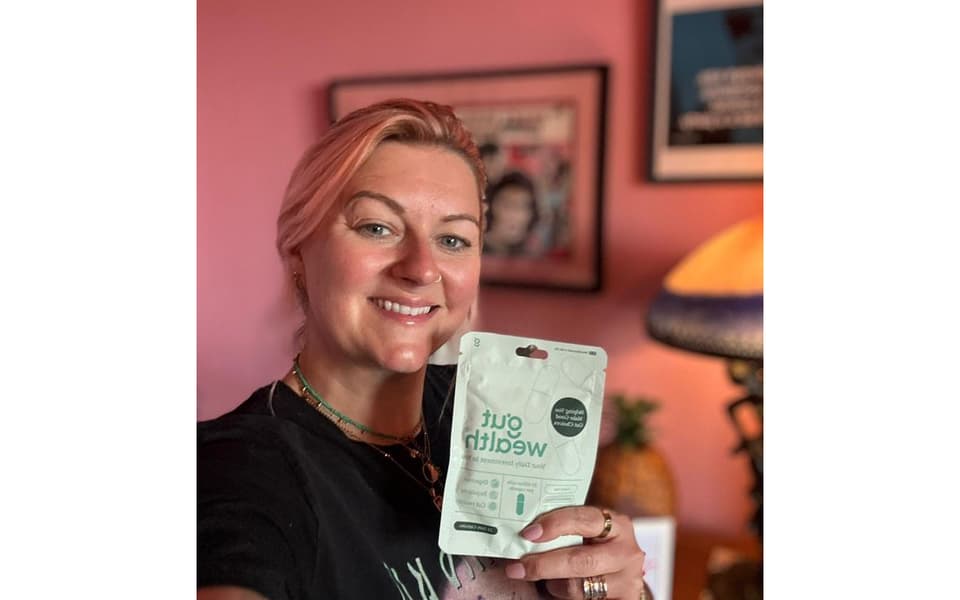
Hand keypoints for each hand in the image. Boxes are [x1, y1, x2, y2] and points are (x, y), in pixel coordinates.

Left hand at [504, 506, 645, 598]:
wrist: (622, 575)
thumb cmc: (597, 549)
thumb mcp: (588, 534)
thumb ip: (565, 532)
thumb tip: (524, 535)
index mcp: (617, 524)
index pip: (584, 520)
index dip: (555, 524)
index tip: (529, 534)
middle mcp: (626, 552)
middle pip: (580, 560)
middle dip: (544, 564)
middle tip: (518, 567)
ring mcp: (628, 580)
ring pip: (579, 587)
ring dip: (554, 585)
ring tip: (548, 581)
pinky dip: (565, 598)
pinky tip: (560, 591)